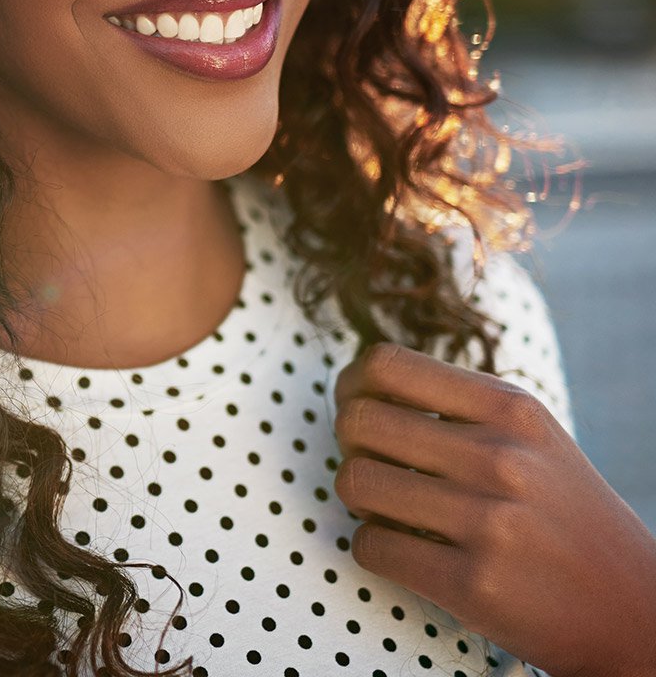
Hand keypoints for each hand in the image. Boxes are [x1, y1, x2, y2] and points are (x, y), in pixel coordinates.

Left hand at [331, 341, 655, 676]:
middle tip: (372, 463)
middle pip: (359, 421)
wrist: (635, 612)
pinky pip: (370, 546)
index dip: (352, 384)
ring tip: (388, 509)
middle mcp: (501, 456)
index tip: (357, 406)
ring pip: (355, 482)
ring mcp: (489, 521)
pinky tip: (405, 551)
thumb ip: (458, 402)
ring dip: (357, 499)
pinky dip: (372, 549)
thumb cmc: (561, 513)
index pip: (386, 363)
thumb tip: (359, 379)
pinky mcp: (474, 584)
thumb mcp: (529, 436)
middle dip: (350, 444)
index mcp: (510, 407)